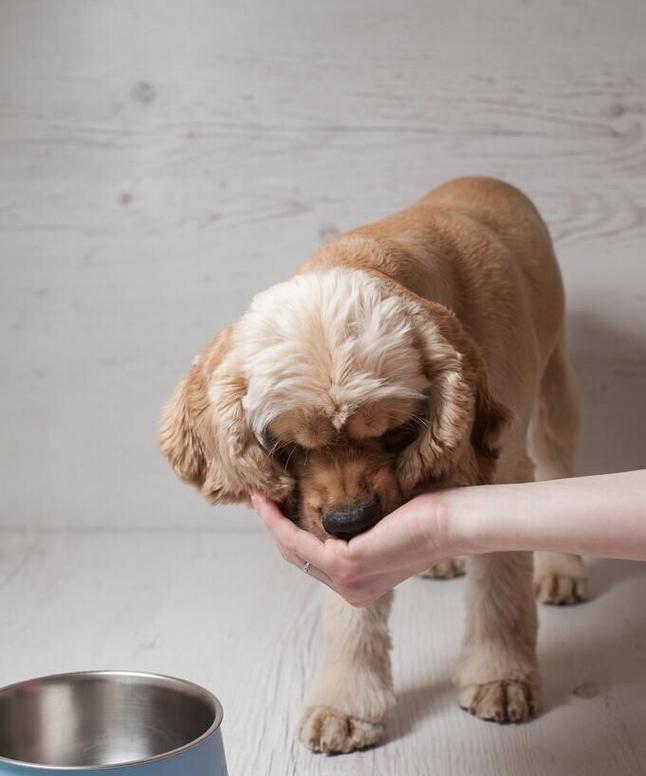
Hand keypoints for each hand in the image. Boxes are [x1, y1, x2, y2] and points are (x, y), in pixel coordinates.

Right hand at [250, 491, 457, 606]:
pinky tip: (271, 504)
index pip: (313, 563)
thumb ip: (357, 529)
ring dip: (272, 523)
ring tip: (260, 498)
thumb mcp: (383, 527)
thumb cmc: (427, 518)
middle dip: (275, 528)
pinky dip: (280, 523)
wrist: (453, 522)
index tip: (273, 508)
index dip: (288, 535)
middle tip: (261, 498)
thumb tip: (334, 508)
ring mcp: (348, 581)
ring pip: (294, 551)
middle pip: (298, 559)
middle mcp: (352, 591)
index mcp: (360, 587)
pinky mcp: (347, 564)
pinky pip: (301, 543)